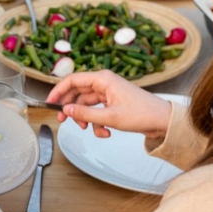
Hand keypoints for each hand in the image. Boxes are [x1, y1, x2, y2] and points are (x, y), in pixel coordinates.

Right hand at [46, 70, 170, 137]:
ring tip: (88, 129)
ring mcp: (108, 93)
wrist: (163, 121)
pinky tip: (104, 132)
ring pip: (85, 104)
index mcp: (102, 79)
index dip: (58, 91)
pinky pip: (96, 111)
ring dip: (85, 119)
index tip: (49, 103)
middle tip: (63, 120)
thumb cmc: (142, 114)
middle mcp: (104, 83)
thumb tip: (66, 111)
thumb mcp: (109, 117)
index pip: (72, 81)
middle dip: (70, 108)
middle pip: (77, 93)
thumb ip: (84, 114)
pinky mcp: (112, 102)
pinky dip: (96, 123)